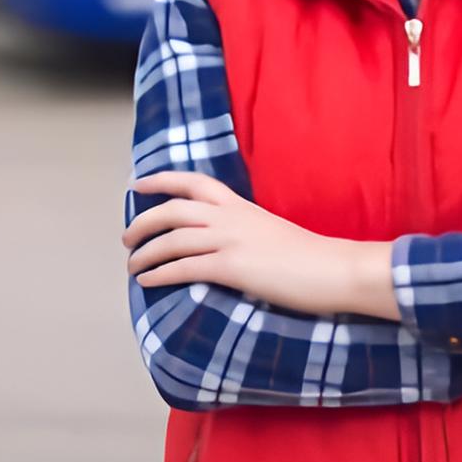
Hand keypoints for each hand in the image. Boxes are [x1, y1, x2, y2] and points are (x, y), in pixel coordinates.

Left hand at [123, 171, 397, 319]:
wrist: (334, 268)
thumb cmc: (309, 257)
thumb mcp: (270, 231)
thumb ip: (244, 230)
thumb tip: (222, 243)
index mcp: (240, 205)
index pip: (194, 182)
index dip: (162, 180)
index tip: (138, 184)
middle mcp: (230, 217)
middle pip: (173, 209)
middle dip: (143, 221)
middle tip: (127, 237)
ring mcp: (230, 240)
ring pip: (172, 239)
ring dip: (145, 253)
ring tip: (132, 266)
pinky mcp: (232, 266)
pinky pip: (184, 267)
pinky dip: (160, 273)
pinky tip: (148, 281)